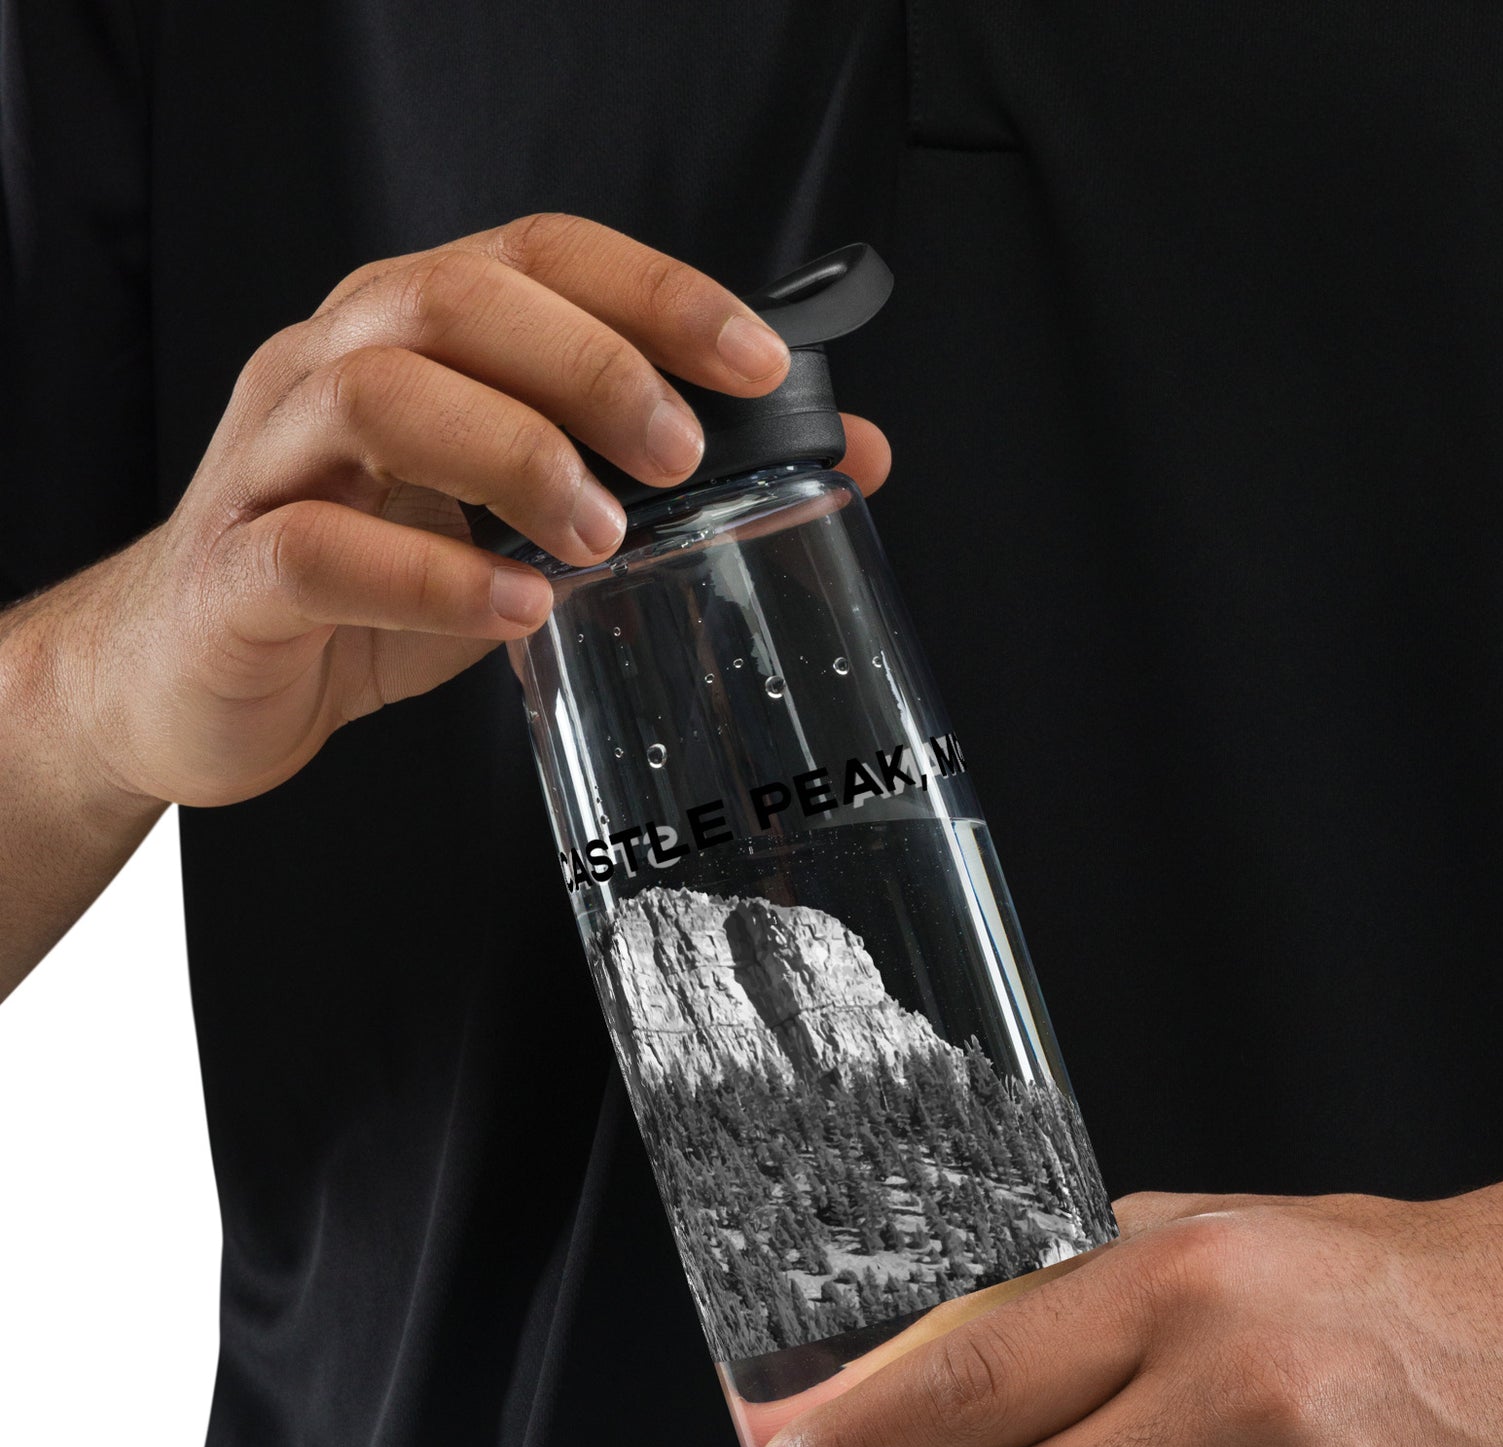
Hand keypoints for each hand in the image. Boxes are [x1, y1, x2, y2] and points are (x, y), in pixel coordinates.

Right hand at [30, 213, 890, 811]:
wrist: (197, 680)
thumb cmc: (367, 588)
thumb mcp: (523, 528)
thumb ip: (654, 485)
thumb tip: (850, 456)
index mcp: (412, 339)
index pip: (536, 257)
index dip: (653, 293)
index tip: (757, 361)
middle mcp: (333, 369)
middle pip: (457, 300)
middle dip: (592, 366)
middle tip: (679, 453)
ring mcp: (273, 464)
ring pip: (380, 394)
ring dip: (516, 454)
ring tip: (602, 536)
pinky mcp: (237, 572)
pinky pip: (320, 549)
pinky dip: (430, 578)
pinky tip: (516, 612)